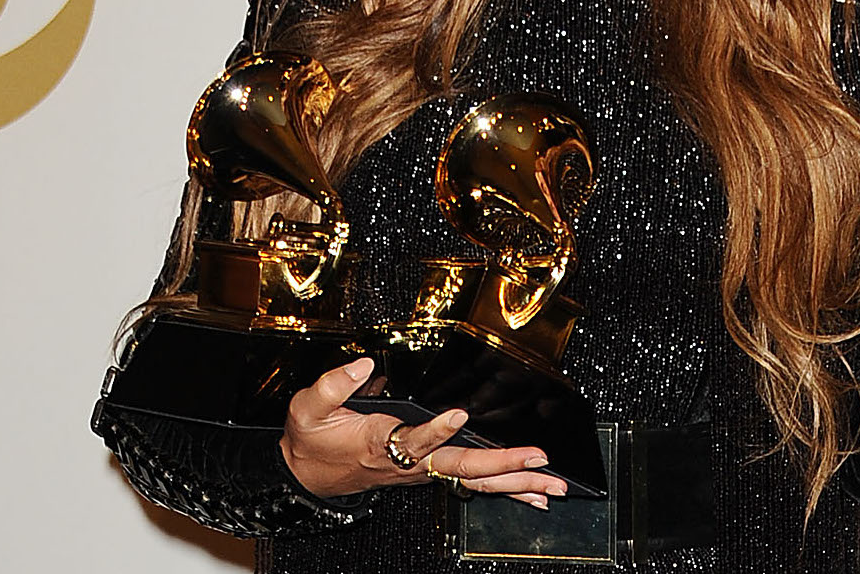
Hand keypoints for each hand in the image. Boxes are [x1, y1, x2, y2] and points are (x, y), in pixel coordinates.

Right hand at [279, 357, 566, 506]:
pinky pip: (474, 484)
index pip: (415, 438)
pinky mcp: (431, 473)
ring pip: (475, 480)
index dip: (437, 429)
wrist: (308, 476)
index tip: (459, 414)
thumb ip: (334, 384)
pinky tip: (533, 496)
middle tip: (538, 460)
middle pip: (462, 467)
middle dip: (503, 465)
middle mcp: (410, 462)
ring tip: (551, 484)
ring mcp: (424, 471)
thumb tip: (365, 363)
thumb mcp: (309, 408)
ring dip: (516, 482)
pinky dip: (507, 489)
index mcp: (383, 442)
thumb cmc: (314, 440)